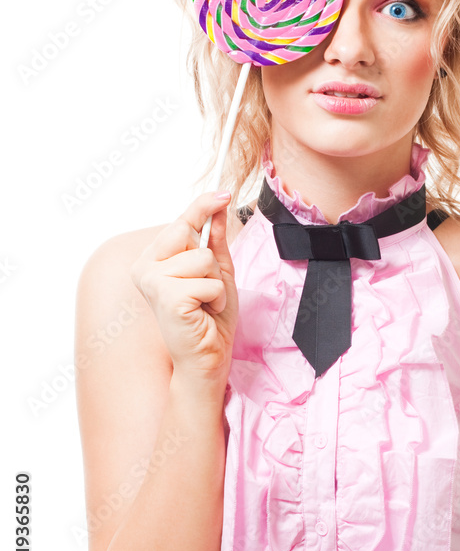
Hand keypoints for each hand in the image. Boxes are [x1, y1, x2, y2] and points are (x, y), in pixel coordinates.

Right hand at [130, 192, 238, 381]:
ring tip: (205, 303)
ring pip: (203, 258)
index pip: (180, 222)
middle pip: (190, 234)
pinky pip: (208, 280)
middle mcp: (145, 267)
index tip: (224, 192)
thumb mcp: (218, 271)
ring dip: (215, 282)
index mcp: (154, 259)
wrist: (207, 357)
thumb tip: (218, 206)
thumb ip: (215, 239)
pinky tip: (204, 312)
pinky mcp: (168, 296)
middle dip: (210, 260)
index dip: (202, 204)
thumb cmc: (209, 318)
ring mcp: (153, 281)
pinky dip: (216, 296)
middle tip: (206, 287)